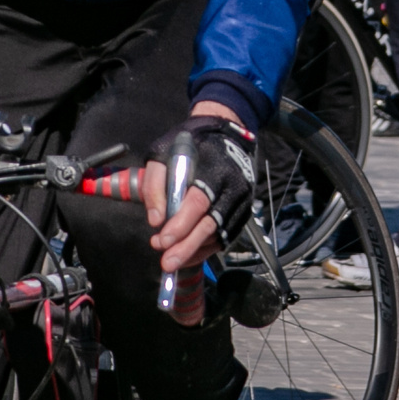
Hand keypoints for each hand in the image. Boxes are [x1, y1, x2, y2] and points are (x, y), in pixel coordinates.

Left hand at [144, 104, 255, 275]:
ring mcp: (241, 202)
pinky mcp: (242, 212)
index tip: (161, 239)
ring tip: (171, 260)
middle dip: (187, 246)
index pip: (199, 202)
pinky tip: (188, 256)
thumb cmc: (191, 145)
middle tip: (166, 263)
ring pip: (219, 235)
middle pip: (211, 224)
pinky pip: (225, 238)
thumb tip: (155, 220)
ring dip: (194, 251)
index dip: (180, 224)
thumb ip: (156, 184)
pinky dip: (205, 250)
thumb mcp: (164, 153)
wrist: (227, 136)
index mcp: (214, 170)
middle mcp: (233, 188)